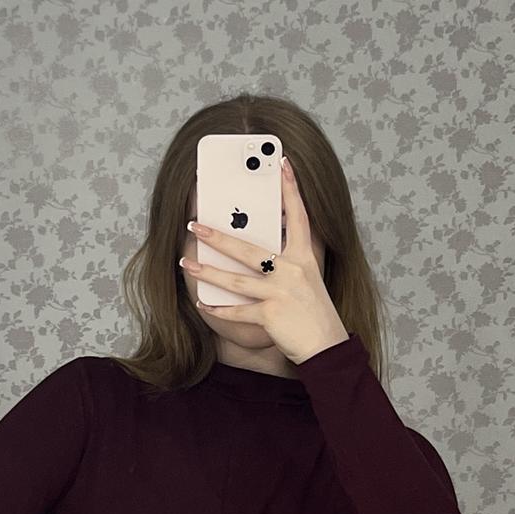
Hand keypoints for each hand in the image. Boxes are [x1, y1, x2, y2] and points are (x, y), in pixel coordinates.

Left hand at [181, 155, 348, 364]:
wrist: (327, 348)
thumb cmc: (315, 315)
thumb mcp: (309, 281)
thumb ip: (290, 263)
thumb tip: (260, 251)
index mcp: (305, 259)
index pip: (299, 217)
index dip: (291, 189)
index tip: (282, 163)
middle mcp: (293, 271)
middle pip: (249, 249)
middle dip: (218, 236)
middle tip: (194, 224)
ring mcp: (281, 293)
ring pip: (236, 279)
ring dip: (208, 271)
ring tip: (187, 264)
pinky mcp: (271, 315)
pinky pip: (237, 311)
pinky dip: (218, 310)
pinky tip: (202, 304)